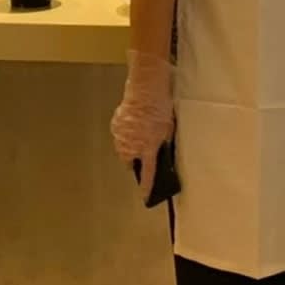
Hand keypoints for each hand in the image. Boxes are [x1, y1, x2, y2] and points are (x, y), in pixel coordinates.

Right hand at [110, 50, 174, 190]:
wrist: (146, 88)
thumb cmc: (160, 106)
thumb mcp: (168, 128)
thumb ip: (163, 143)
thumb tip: (160, 149)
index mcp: (148, 149)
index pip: (148, 174)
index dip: (147, 187)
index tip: (146, 197)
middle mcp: (132, 146)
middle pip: (131, 162)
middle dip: (136, 159)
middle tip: (144, 149)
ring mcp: (121, 136)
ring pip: (123, 149)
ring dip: (130, 146)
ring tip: (139, 132)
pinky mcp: (115, 125)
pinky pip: (119, 135)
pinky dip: (124, 133)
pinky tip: (133, 122)